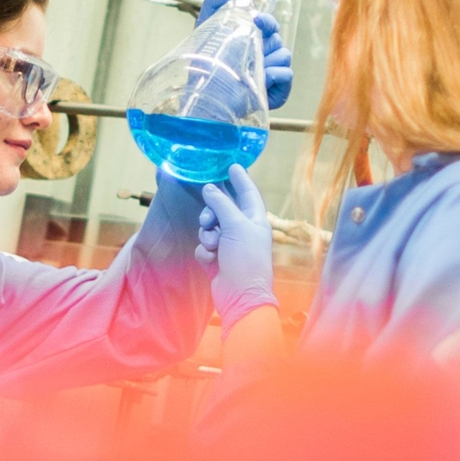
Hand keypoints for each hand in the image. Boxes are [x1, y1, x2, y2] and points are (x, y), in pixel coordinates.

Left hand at [196, 0, 293, 109]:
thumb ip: (212, 3)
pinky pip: (287, 74)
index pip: (270, 26)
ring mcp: (273, 73)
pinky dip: (275, 75)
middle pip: (278, 40)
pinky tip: (260, 79)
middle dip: (264, 43)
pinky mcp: (278, 90)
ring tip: (249, 69)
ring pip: (284, 55)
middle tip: (248, 51)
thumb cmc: (204, 66)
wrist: (204, 95)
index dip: (267, 22)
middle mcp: (265, 56)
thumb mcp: (205, 30)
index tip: (257, 21)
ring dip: (267, 60)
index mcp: (254, 42)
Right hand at [196, 164, 277, 338]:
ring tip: (213, 247)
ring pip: (209, 229)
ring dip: (208, 236)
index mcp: (255, 220)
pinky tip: (211, 261)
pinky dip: (205, 252)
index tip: (232, 165)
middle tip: (208, 220)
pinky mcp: (217, 260)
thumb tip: (210, 188)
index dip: (240, 179)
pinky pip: (204, 247)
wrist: (240, 295)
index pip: (247, 193)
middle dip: (212, 214)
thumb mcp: (235, 225)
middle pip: (222, 210)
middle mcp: (243, 230)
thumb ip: (221, 204)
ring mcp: (230, 246)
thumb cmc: (245, 258)